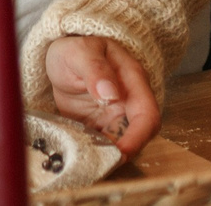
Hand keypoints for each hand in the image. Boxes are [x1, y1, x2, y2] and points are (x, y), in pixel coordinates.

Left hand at [43, 35, 157, 154]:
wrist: (63, 55)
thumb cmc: (76, 48)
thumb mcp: (81, 52)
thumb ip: (95, 70)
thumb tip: (110, 94)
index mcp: (132, 80)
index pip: (147, 114)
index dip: (138, 137)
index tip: (121, 152)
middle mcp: (129, 101)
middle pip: (140, 135)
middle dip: (125, 153)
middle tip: (101, 163)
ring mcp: (116, 115)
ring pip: (123, 144)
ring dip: (110, 156)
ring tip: (88, 160)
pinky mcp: (102, 126)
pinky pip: (105, 145)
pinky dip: (97, 153)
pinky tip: (82, 155)